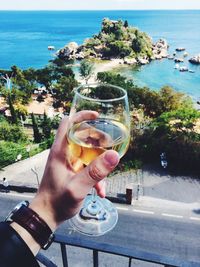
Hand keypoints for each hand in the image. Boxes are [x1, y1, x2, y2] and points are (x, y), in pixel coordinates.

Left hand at [30, 111, 118, 230]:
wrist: (47, 216)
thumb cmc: (57, 202)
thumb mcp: (78, 187)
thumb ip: (96, 172)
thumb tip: (115, 155)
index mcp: (60, 151)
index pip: (68, 123)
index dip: (81, 116)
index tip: (97, 116)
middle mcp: (65, 153)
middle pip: (83, 136)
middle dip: (98, 141)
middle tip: (110, 146)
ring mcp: (70, 162)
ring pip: (89, 152)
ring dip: (100, 161)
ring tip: (107, 174)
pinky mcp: (74, 171)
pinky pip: (89, 166)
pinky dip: (97, 175)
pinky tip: (101, 190)